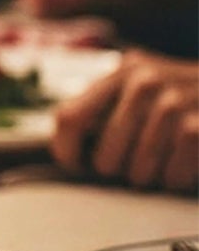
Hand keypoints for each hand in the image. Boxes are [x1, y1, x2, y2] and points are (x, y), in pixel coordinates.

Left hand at [50, 50, 197, 191]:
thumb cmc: (185, 99)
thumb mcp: (144, 87)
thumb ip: (105, 107)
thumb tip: (65, 148)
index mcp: (123, 71)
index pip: (69, 117)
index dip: (66, 151)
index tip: (74, 166)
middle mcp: (145, 80)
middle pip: (104, 155)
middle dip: (117, 171)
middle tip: (132, 165)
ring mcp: (175, 102)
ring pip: (138, 169)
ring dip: (149, 177)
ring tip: (160, 163)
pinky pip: (172, 175)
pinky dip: (175, 179)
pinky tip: (182, 166)